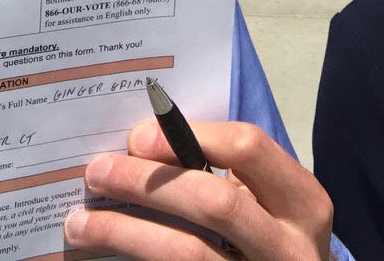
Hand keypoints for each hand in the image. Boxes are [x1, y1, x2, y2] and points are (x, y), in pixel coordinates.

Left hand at [62, 119, 332, 260]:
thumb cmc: (271, 242)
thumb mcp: (270, 206)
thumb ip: (229, 176)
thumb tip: (145, 146)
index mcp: (304, 203)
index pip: (249, 148)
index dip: (191, 134)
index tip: (139, 137)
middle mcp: (290, 248)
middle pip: (215, 203)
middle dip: (148, 183)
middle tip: (97, 172)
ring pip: (186, 253)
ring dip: (124, 232)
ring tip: (79, 223)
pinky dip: (133, 260)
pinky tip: (102, 253)